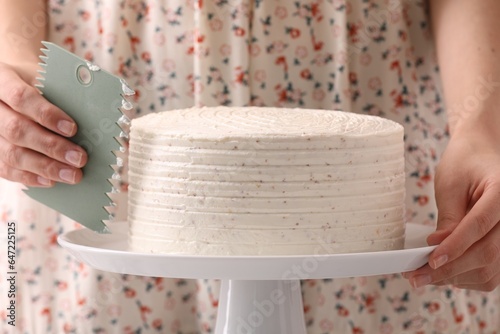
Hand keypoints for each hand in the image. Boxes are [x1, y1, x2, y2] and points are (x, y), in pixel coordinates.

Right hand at [0, 61, 86, 186]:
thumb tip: (91, 124)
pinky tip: (51, 181)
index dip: (46, 114)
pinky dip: (29, 177)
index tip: (72, 128)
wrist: (10, 88)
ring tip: (72, 175)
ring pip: (10, 154)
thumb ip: (60, 97)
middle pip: (16, 129)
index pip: (20, 97)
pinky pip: (4, 169)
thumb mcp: (45, 79)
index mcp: (1, 79)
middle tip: (80, 159)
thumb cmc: (34, 83)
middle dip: (51, 147)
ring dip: (45, 167)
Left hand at [404, 126, 499, 290]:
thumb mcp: (450, 185)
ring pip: (490, 270)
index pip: (479, 226)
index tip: (430, 260)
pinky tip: (442, 273)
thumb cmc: (465, 164)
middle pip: (486, 254)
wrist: (482, 153)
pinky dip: (465, 277)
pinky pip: (491, 273)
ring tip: (423, 275)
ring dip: (455, 278)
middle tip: (415, 276)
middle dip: (448, 269)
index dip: (454, 247)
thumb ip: (448, 218)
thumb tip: (437, 250)